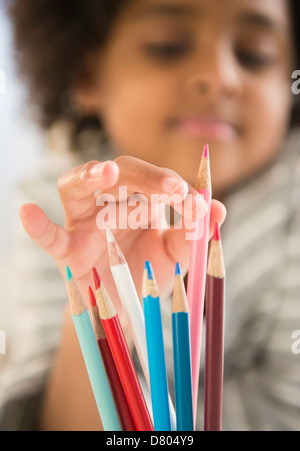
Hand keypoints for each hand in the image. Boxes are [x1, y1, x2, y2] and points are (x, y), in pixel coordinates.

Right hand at [19, 156, 225, 311]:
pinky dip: (38, 226)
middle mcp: (110, 204)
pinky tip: (27, 213)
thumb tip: (218, 208)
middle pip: (120, 172)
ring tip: (108, 172)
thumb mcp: (177, 255)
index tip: (195, 202)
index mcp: (139, 200)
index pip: (154, 179)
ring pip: (77, 187)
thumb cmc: (149, 274)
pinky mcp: (68, 250)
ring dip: (90, 175)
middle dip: (146, 176)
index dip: (173, 185)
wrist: (126, 310)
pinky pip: (50, 237)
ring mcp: (85, 223)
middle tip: (172, 189)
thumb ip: (193, 233)